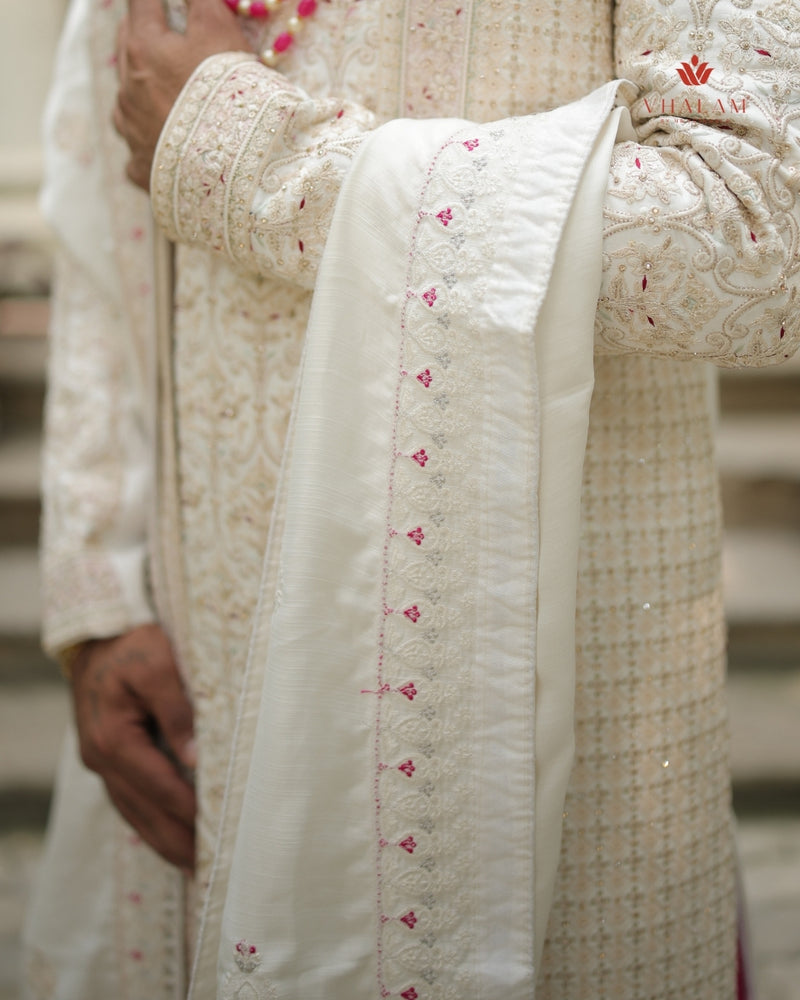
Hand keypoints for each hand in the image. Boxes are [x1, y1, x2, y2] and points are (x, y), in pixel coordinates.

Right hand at [70, 624, 196, 870]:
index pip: (158, 786)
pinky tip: (169, 833)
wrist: (99, 631)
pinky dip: (149, 819)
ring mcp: (100, 760)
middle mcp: (101, 758)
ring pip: (132, 811)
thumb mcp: (158, 665)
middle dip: (174, 841)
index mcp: (113, 739)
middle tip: (209, 869)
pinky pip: (129, 797)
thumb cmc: (133, 643)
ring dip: (162, 838)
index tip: (217, 833)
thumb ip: (177, 709)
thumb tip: (195, 758)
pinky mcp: (108, 755)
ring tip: (193, 864)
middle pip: (142, 811)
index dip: (188, 811)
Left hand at [113, 0, 250, 189]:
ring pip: (125, 100)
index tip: (164, 0)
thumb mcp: (219, 32)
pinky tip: (163, 145)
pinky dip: (148, 142)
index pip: (140, 2)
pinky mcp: (141, 169)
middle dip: (141, 33)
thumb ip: (200, 1)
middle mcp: (127, 90)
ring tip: (160, 91)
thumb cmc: (228, 96)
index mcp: (142, 49)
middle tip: (159, 28)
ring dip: (139, 88)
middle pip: (126, 47)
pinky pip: (136, 151)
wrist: (232, 167)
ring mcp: (131, 132)